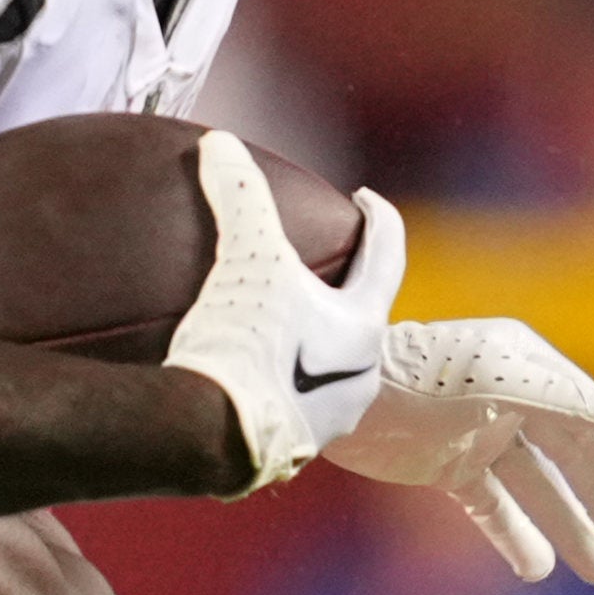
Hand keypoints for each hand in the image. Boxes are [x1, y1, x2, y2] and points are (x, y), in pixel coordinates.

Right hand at [156, 127, 407, 491]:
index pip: (386, 256)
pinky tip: (254, 375)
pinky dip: (283, 382)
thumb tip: (220, 144)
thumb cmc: (242, 345)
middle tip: (320, 265)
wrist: (207, 437)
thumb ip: (238, 197)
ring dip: (314, 343)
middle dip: (343, 289)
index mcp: (362, 327)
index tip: (365, 198)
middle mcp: (360, 379)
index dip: (378, 218)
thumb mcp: (243, 259)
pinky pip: (297, 403)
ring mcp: (329, 420)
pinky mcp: (291, 450)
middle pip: (361, 317)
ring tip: (283, 323)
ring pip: (333, 368)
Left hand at [333, 316, 593, 579]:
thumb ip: (562, 400)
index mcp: (526, 367)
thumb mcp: (496, 384)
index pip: (588, 422)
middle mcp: (508, 399)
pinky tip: (537, 569)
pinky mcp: (445, 467)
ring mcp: (477, 435)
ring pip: (536, 489)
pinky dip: (513, 535)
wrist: (339, 395)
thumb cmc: (420, 377)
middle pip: (569, 459)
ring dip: (569, 527)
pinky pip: (491, 506)